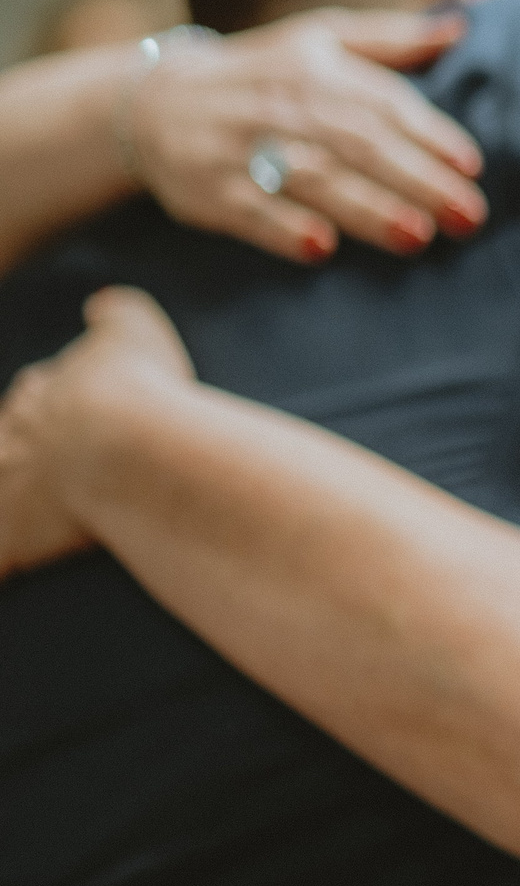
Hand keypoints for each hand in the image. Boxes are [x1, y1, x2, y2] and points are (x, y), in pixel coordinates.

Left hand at [0, 288, 195, 580]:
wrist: (127, 442)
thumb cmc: (140, 391)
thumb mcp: (134, 332)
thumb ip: (118, 314)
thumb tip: (102, 305)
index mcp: (40, 396)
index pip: (33, 401)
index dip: (48, 412)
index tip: (65, 423)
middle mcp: (14, 441)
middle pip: (7, 450)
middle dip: (20, 460)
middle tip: (44, 478)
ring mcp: (8, 489)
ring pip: (2, 496)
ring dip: (11, 505)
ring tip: (20, 519)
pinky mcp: (10, 537)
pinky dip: (1, 571)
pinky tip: (7, 580)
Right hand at [127, 11, 483, 262]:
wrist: (154, 100)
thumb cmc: (262, 74)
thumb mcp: (318, 40)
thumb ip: (390, 40)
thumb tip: (459, 28)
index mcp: (313, 68)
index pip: (381, 102)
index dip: (429, 134)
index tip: (471, 166)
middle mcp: (280, 104)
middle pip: (358, 144)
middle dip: (416, 180)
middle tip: (467, 215)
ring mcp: (241, 148)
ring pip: (313, 179)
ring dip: (366, 209)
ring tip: (418, 236)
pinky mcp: (210, 188)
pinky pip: (251, 211)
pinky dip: (284, 229)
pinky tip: (322, 248)